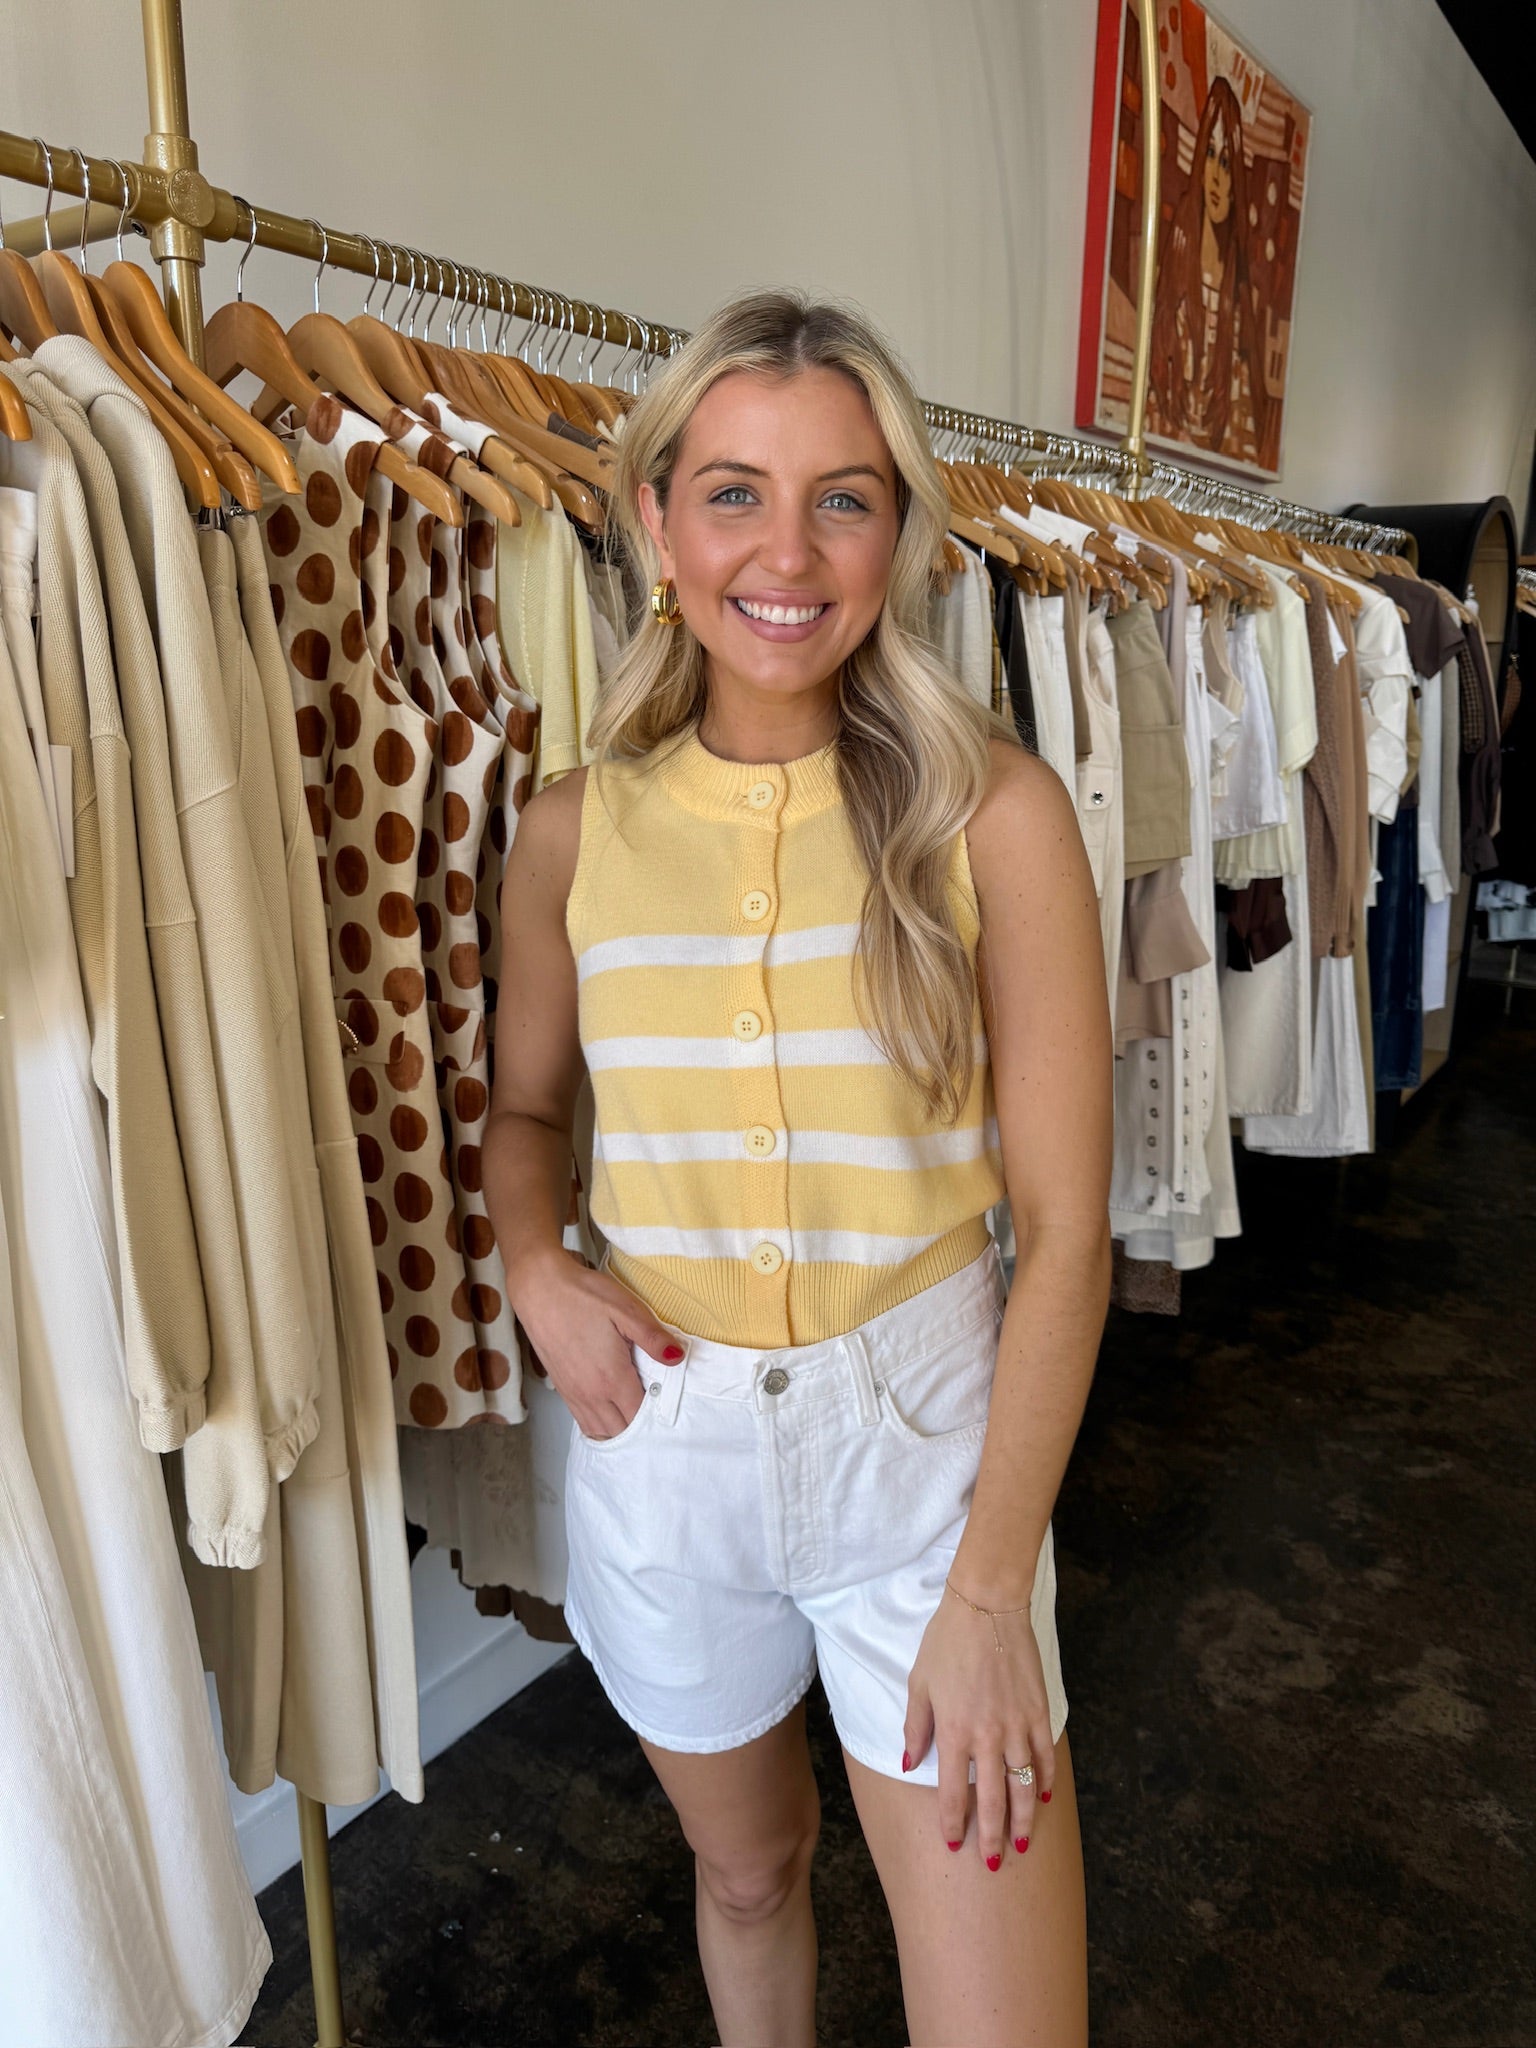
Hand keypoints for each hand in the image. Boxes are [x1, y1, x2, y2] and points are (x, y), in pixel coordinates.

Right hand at [506, 1245, 684, 1439]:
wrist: (540, 1289)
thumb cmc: (584, 1296)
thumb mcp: (626, 1310)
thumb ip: (653, 1338)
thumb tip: (677, 1358)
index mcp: (611, 1378)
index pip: (640, 1416)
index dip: (657, 1414)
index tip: (667, 1400)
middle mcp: (591, 1394)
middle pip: (621, 1430)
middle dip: (640, 1426)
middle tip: (654, 1406)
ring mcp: (573, 1394)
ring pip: (600, 1431)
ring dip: (619, 1428)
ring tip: (633, 1410)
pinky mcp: (561, 1388)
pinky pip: (583, 1421)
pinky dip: (600, 1424)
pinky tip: (610, 1408)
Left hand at [903, 1580, 1055, 1867]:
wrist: (987, 1607)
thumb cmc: (946, 1642)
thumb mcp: (919, 1683)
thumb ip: (916, 1728)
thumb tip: (909, 1764)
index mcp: (953, 1731)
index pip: (952, 1794)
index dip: (953, 1824)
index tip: (954, 1844)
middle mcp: (987, 1736)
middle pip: (992, 1800)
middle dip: (992, 1837)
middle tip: (994, 1864)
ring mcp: (1017, 1726)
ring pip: (1024, 1786)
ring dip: (1023, 1819)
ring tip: (1023, 1844)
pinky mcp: (1039, 1712)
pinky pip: (1044, 1756)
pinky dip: (1046, 1780)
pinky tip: (1044, 1798)